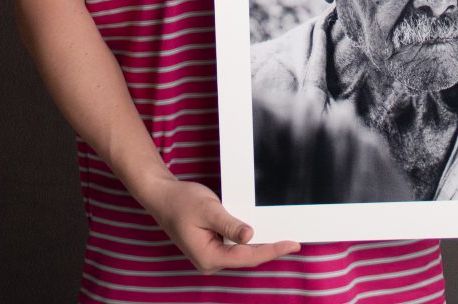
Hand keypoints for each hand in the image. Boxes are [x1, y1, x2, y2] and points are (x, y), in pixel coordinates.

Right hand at [145, 176, 300, 273]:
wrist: (162, 197)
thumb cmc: (182, 202)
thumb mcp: (209, 210)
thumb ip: (230, 225)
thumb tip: (250, 236)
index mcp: (209, 257)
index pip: (248, 256)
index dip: (273, 250)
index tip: (292, 244)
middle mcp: (210, 261)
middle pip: (247, 258)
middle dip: (270, 250)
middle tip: (294, 242)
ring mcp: (210, 255)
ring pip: (242, 254)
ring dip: (261, 246)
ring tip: (283, 238)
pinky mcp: (211, 246)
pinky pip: (235, 247)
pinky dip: (249, 240)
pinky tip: (261, 232)